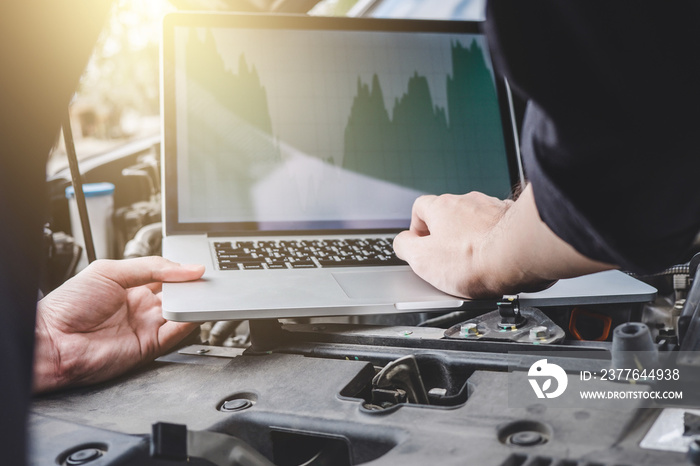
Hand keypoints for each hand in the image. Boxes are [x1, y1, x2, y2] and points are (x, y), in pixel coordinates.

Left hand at [33, 257, 204, 392]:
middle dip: (192, 286)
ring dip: (194, 302)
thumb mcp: (109, 270)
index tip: (196, 267)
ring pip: (182, 312)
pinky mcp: (150, 346)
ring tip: (203, 292)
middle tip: (204, 279)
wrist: (53, 341)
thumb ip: (150, 267)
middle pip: (178, 294)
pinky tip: (193, 309)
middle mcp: (141, 306)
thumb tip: (185, 267)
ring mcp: (147, 326)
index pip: (167, 276)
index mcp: (131, 286)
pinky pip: (177, 332)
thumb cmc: (68, 306)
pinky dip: (189, 321)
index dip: (182, 271)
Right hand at [393, 185, 613, 298]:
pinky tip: (496, 257)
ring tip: (475, 262)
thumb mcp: (421, 259)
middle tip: (449, 259)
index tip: (423, 245)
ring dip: (472, 237)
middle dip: (447, 235)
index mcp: (441, 207)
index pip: (420, 208)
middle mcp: (468, 201)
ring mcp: (492, 207)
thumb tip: (403, 242)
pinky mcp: (514, 218)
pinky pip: (498, 227)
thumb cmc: (472, 259)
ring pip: (475, 221)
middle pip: (449, 214)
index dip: (418, 228)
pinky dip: (495, 239)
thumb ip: (405, 247)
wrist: (518, 256)